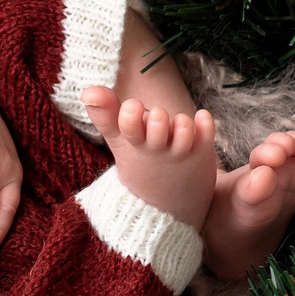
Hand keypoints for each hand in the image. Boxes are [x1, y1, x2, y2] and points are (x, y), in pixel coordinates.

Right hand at [81, 87, 217, 229]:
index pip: (126, 125)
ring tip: (180, 123)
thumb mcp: (118, 139)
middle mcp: (154, 147)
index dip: (130, 115)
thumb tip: (87, 92)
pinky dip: (206, 124)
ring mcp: (178, 151)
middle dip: (157, 118)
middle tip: (157, 116)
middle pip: (156, 128)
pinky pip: (207, 135)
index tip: (132, 108)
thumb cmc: (140, 159)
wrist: (165, 204)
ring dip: (182, 123)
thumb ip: (103, 112)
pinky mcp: (201, 153)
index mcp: (132, 141)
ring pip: (183, 132)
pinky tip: (202, 118)